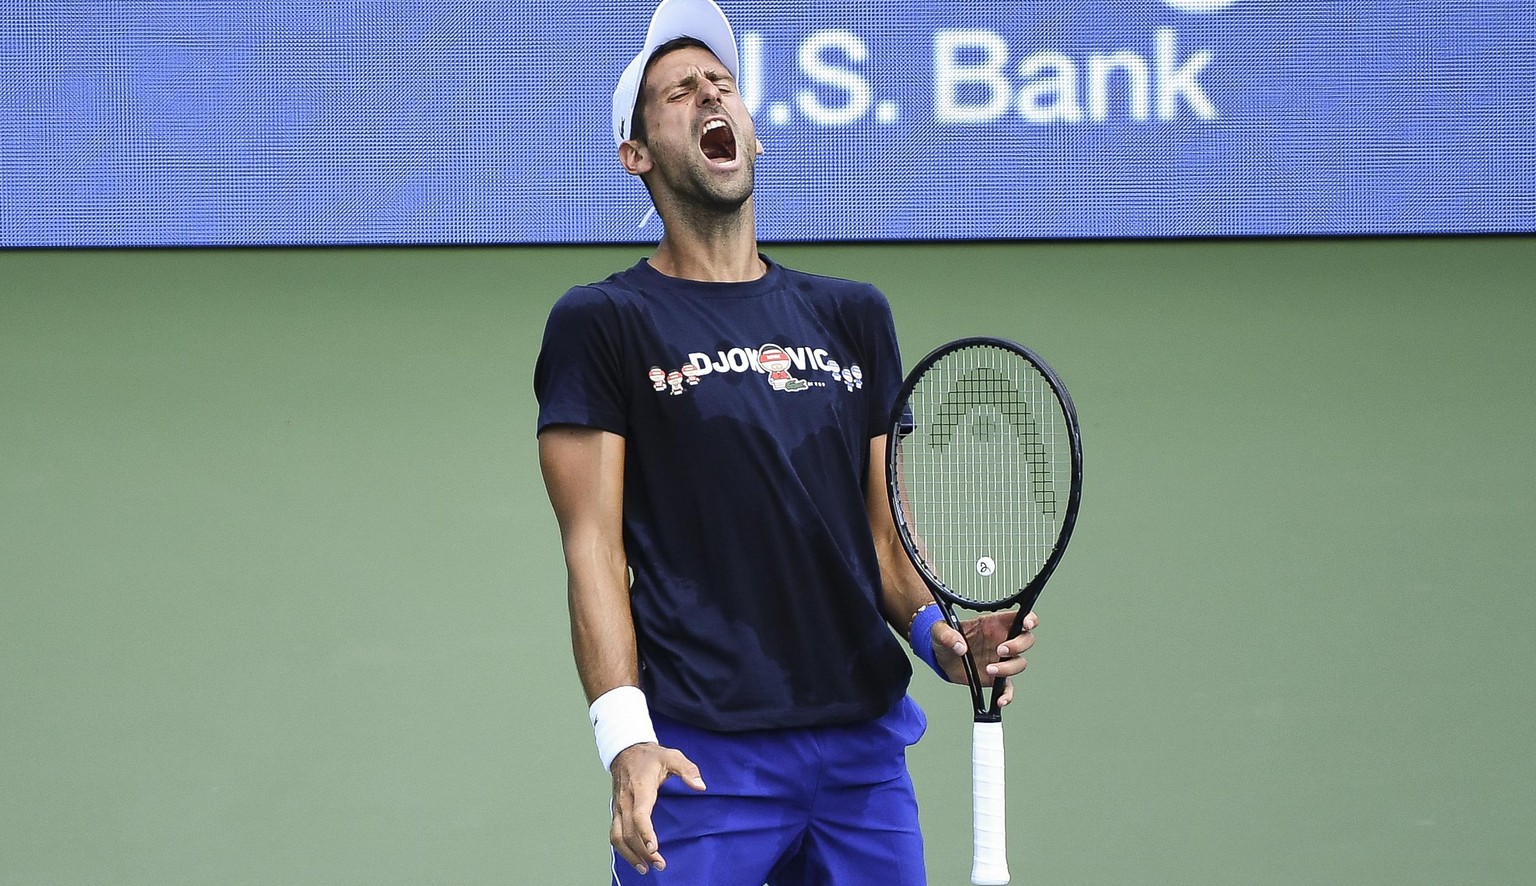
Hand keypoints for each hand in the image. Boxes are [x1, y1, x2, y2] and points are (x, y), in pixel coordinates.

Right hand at [608, 742, 706, 874]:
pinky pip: (615, 834)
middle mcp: (626, 801)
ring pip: (618, 837)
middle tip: (660, 864)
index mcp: (640, 789)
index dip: (645, 833)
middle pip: (629, 832)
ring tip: (645, 868)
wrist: (626, 751)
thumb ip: (687, 770)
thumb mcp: (672, 756)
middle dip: (643, 851)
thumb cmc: (650, 757)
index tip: (654, 848)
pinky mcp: (616, 812)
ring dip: (630, 855)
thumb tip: (701, 786)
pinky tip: (635, 859)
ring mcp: (618, 808)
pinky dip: (623, 850)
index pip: (638, 815)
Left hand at [929, 610, 1038, 705]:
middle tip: (1000, 650)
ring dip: (1008, 668)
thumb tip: (959, 646)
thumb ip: (946, 634)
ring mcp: (1001, 660)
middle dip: (1018, 645)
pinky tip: (1000, 699)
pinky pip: (1008, 687)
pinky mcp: (996, 678)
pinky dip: (1007, 695)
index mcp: (993, 624)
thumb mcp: (939, 630)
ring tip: (989, 669)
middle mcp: (1002, 640)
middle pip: (1026, 640)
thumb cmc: (945, 638)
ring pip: (1019, 663)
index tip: (1027, 623)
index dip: (1029, 619)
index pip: (1019, 618)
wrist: (940, 658)